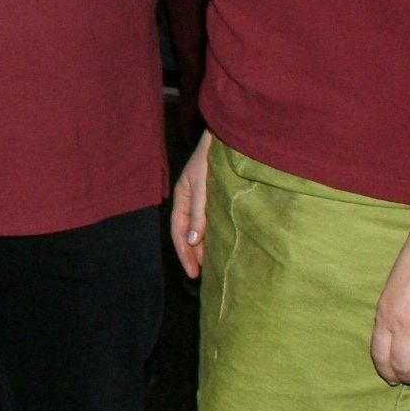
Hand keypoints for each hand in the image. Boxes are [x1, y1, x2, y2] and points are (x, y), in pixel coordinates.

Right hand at [171, 131, 211, 278]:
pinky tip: (222, 243)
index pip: (178, 231)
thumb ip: (199, 212)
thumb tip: (193, 241)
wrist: (230, 136)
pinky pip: (213, 219)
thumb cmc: (213, 156)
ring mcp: (205, 197)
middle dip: (193, 253)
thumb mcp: (202, 185)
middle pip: (188, 232)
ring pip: (201, 227)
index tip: (193, 273)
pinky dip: (215, 233)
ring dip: (205, 245)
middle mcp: (192, 199)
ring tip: (212, 264)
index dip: (184, 253)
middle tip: (202, 274)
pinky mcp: (219, 195)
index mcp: (182, 196)